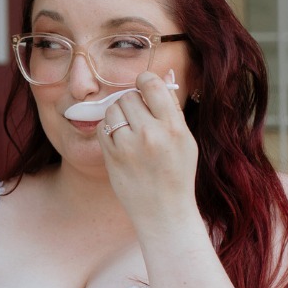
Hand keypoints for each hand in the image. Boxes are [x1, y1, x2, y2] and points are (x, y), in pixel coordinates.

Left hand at [98, 70, 198, 224]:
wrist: (163, 211)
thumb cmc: (177, 174)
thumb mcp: (185, 140)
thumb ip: (172, 109)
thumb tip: (164, 76)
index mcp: (174, 127)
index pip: (152, 86)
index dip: (144, 80)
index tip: (142, 85)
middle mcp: (150, 134)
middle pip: (128, 97)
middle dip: (131, 102)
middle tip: (137, 115)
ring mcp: (128, 146)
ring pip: (112, 110)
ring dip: (118, 114)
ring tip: (128, 129)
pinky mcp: (111, 157)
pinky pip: (102, 128)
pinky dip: (108, 130)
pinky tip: (119, 140)